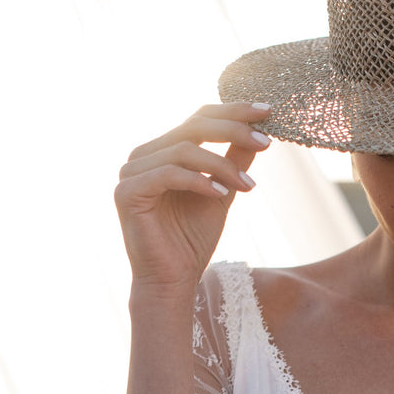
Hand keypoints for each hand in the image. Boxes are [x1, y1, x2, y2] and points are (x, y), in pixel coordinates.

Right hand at [114, 102, 271, 294]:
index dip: (232, 112)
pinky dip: (199, 181)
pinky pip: (168, 174)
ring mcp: (131, 172)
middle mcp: (144, 155)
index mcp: (164, 150)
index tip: (267, 112)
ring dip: (221, 165)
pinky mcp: (126, 192)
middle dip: (233, 131)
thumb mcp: (221, 194)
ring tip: (248, 185)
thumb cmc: (192, 241)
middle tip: (265, 142)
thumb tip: (258, 133)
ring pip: (183, 150)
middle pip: (192, 127)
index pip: (199, 119)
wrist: (172, 281)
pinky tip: (222, 194)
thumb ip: (233, 162)